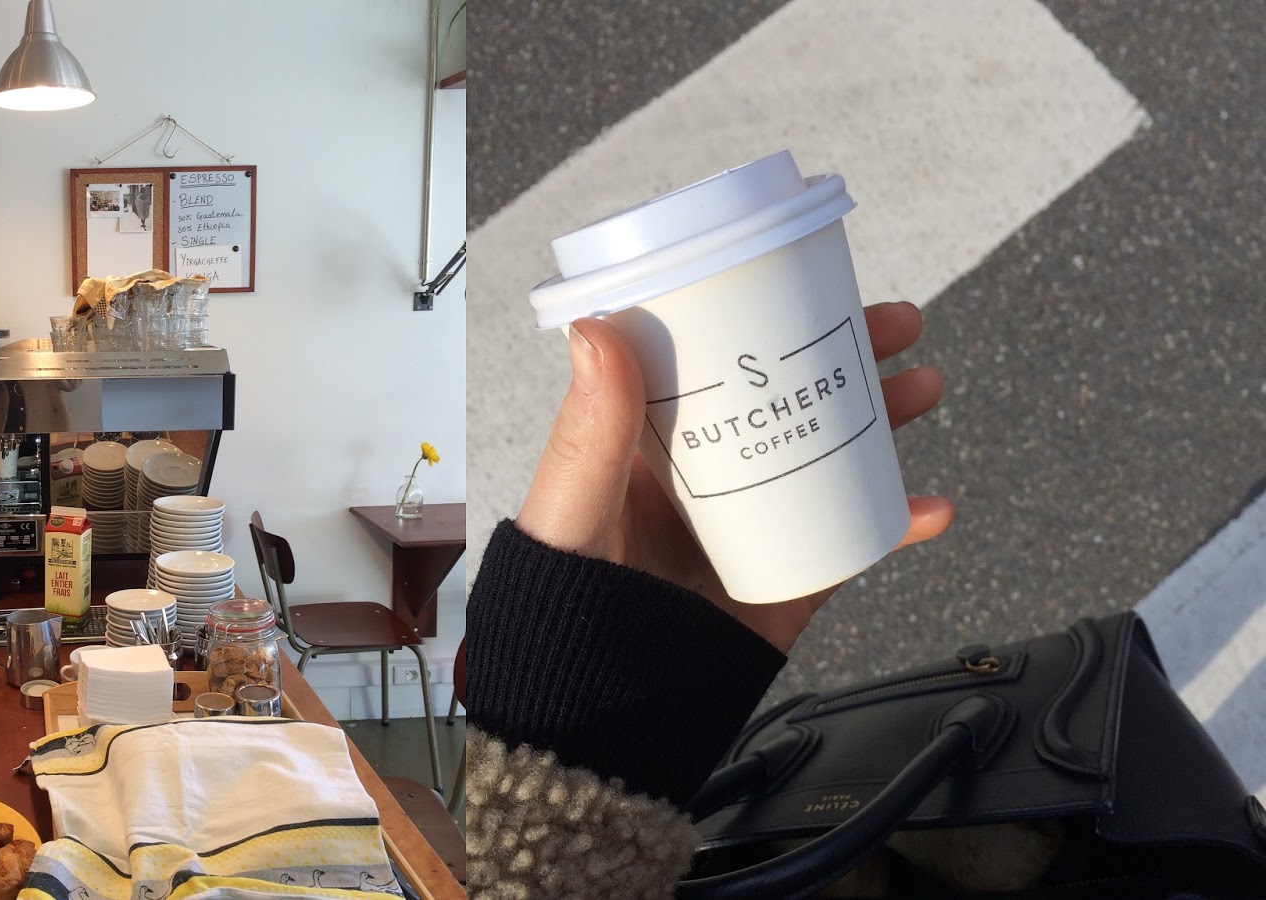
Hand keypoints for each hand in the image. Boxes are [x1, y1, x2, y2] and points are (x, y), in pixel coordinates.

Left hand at [515, 302, 954, 653]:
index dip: (759, 315)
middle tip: (894, 324)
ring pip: (832, 452)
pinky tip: (930, 507)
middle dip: (845, 354)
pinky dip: (900, 522)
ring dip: (884, 418)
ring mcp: (754, 522)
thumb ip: (588, 431)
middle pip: (785, 394)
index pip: (710, 358)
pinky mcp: (789, 575)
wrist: (601, 715)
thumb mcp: (569, 511)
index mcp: (648, 443)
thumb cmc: (559, 613)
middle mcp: (707, 474)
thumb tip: (595, 330)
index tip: (806, 281)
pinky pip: (855, 538)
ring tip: (922, 389)